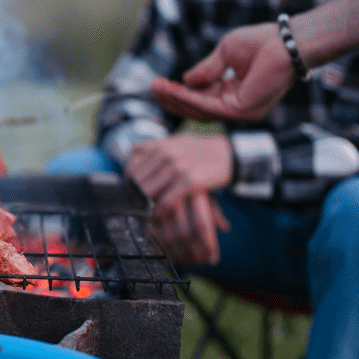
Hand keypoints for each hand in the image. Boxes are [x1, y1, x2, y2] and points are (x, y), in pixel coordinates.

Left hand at [127, 135, 233, 264]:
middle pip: (138, 182)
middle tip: (132, 210)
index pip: (132, 168)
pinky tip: (159, 216)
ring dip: (144, 207)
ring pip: (149, 192)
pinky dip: (160, 211)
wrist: (231, 155)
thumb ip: (154, 145)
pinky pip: (167, 201)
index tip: (127, 196)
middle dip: (133, 198)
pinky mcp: (190, 181)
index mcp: (161, 146)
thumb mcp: (177, 142)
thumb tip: (133, 149)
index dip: (127, 185)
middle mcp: (166, 154)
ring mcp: (178, 168)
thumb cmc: (203, 151)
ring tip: (142, 215)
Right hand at [147, 192, 229, 265]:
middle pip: (184, 234)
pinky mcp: (145, 210)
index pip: (202, 225)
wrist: (160, 170)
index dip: (208, 244)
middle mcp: (175, 198)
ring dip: (178, 254)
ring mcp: (158, 205)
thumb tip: (225, 228)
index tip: (213, 259)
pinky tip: (168, 259)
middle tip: (199, 263)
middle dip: (193, 253)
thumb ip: (213, 210)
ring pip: (167, 236)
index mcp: (194, 193)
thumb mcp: (202, 191)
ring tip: (187, 262)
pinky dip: (160, 249)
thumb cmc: (186, 184)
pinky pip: (152, 234)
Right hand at [151, 21, 295, 121]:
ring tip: (157, 87)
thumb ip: (207, 69)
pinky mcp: (242, 110)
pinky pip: (208, 106)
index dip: (181, 93)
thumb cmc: (263, 42)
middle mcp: (238, 108)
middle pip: (197, 110)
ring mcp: (241, 112)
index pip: (202, 100)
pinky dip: (188, 98)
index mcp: (235, 95)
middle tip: (154, 87)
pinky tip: (173, 88)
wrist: (287, 42)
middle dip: (173, 99)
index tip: (161, 83)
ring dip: (176, 99)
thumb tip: (185, 79)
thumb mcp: (226, 53)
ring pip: (199, 111)